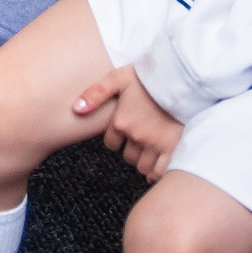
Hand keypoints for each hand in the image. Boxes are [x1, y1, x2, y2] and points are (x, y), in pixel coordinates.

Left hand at [75, 65, 184, 183]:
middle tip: (133, 143)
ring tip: (143, 153)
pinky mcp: (170, 146)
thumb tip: (76, 109)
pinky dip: (154, 173)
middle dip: (128, 151)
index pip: (111, 144)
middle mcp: (135, 136)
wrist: (175, 80)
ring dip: (140, 162)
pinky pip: (160, 169)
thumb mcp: (116, 79)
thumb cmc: (144, 78)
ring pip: (141, 166)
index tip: (120, 134)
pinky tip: (151, 173)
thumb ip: (95, 94)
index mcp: (120, 122)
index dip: (114, 140)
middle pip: (126, 156)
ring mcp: (153, 143)